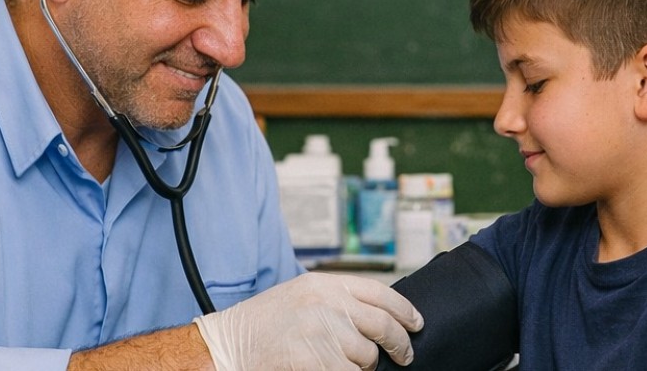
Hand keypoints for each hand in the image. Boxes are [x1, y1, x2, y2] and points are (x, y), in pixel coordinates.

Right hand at [194, 272, 422, 370]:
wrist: (229, 346)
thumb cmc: (264, 325)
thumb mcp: (302, 298)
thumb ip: (337, 301)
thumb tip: (377, 319)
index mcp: (324, 284)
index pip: (379, 292)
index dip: (404, 310)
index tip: (416, 323)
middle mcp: (327, 303)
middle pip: (382, 325)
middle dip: (399, 345)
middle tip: (404, 356)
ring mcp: (321, 331)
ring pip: (367, 356)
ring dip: (364, 367)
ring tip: (349, 366)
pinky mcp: (315, 358)